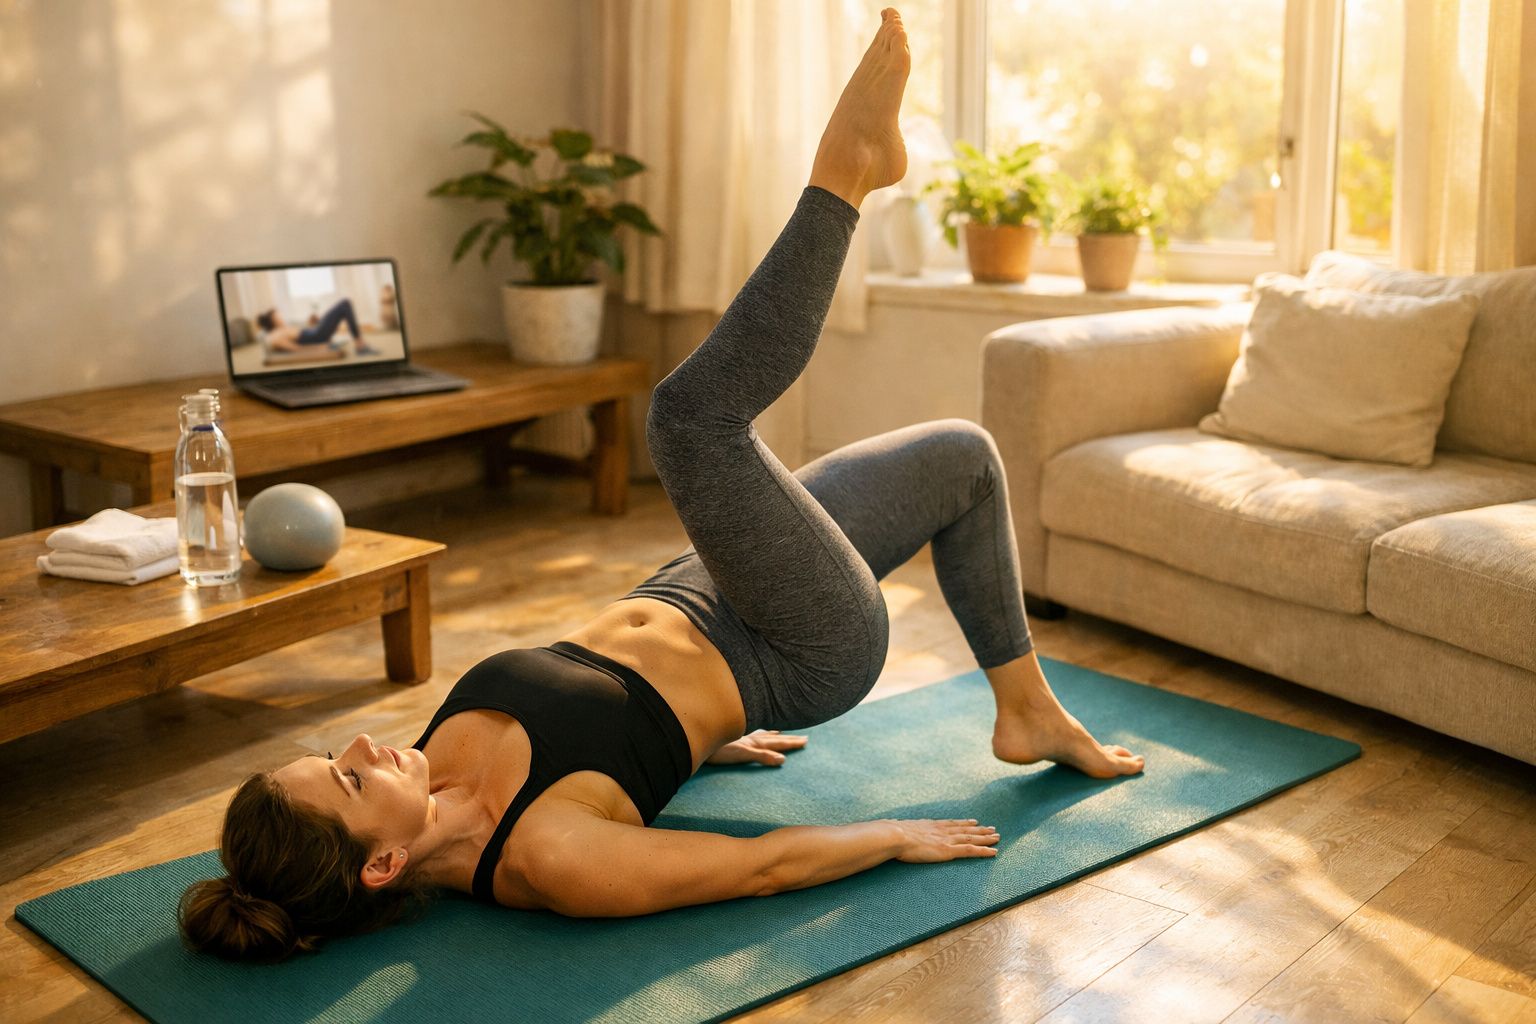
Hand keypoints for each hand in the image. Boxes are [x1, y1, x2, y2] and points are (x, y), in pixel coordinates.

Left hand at [705, 730, 808, 766]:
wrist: (698, 738)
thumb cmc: (719, 751)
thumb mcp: (743, 755)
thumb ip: (762, 756)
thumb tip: (783, 760)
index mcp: (755, 742)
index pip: (778, 742)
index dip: (792, 743)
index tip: (806, 741)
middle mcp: (750, 737)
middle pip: (774, 737)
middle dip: (789, 738)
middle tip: (804, 738)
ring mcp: (741, 736)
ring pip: (763, 733)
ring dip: (775, 733)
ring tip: (783, 731)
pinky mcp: (732, 737)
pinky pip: (751, 733)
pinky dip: (759, 733)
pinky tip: (756, 732)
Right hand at [885, 819, 999, 862]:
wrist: (894, 835)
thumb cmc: (891, 834)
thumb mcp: (896, 828)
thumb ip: (898, 828)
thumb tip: (889, 826)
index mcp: (930, 825)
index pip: (951, 824)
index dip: (964, 823)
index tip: (973, 822)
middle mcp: (942, 830)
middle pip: (965, 829)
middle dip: (979, 830)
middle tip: (992, 828)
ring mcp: (946, 840)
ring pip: (972, 838)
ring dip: (986, 838)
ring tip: (997, 836)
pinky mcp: (948, 850)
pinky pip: (971, 851)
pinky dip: (984, 851)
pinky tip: (994, 852)